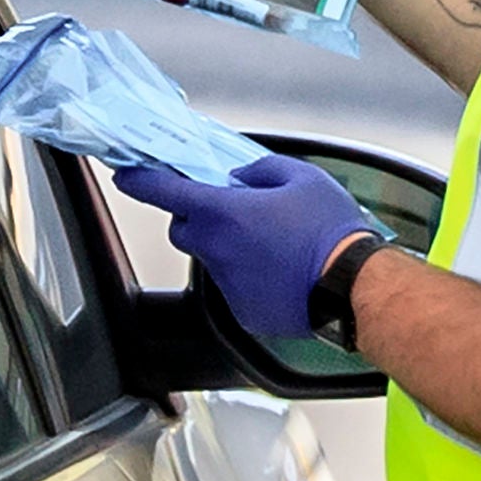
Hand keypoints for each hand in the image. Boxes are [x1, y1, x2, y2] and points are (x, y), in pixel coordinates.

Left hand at [113, 154, 374, 341]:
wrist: (354, 287)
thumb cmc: (331, 231)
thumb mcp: (301, 177)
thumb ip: (261, 169)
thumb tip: (241, 176)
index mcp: (224, 212)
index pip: (163, 192)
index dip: (139, 180)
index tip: (126, 175)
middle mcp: (217, 250)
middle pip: (183, 229)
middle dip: (196, 217)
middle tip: (232, 210)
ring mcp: (227, 285)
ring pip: (212, 258)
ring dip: (228, 247)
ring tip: (271, 244)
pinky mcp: (243, 311)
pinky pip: (235, 287)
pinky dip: (249, 276)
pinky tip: (281, 271)